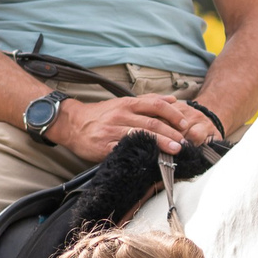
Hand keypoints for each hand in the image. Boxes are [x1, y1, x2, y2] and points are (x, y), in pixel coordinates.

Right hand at [44, 93, 219, 157]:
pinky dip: (141, 153)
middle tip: (185, 141)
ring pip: (142, 136)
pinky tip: (152, 158)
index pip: (156, 105)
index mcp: (127, 103)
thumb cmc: (101, 114)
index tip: (184, 123)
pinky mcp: (105, 146)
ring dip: (161, 143)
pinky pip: (126, 149)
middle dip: (171, 133)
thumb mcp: (123, 102)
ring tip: (175, 150)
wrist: (72, 123)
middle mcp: (121, 115)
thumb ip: (147, 101)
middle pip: (152, 122)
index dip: (173, 114)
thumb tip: (172, 99)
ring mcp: (113, 131)